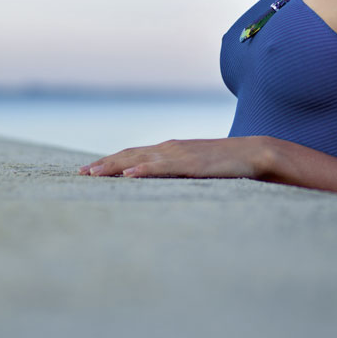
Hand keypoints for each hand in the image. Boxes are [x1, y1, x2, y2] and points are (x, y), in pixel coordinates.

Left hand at [78, 137, 268, 179]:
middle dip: (103, 164)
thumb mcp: (195, 171)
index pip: (131, 155)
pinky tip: (129, 174)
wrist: (256, 154)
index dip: (109, 162)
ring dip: (114, 166)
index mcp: (168, 151)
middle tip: (80, 175)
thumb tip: (159, 188)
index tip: (88, 171)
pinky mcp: (192, 163)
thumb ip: (177, 175)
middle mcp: (169, 149)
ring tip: (93, 174)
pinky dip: (144, 169)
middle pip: (128, 154)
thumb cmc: (226, 166)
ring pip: (140, 159)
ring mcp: (179, 154)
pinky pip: (164, 166)